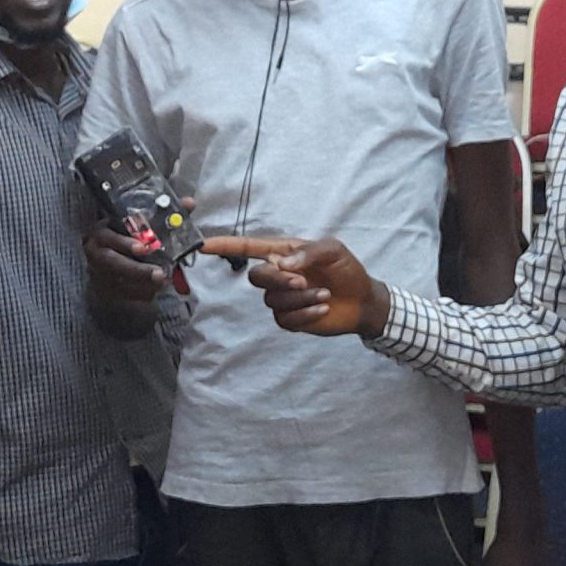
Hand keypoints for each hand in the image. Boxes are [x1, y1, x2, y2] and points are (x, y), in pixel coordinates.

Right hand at [84, 224, 169, 304]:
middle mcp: (95, 251)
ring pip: (116, 281)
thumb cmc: (128, 235)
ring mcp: (96, 271)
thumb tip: (188, 204)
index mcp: (102, 232)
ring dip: (140, 285)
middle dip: (137, 270)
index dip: (125, 243)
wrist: (110, 254)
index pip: (109, 236)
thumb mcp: (138, 223)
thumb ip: (159, 216)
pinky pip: (119, 295)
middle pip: (112, 262)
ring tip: (162, 284)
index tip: (143, 248)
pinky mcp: (101, 288)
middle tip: (159, 274)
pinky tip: (152, 292)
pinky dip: (137, 295)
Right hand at [199, 236, 388, 336]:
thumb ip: (307, 252)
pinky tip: (323, 308)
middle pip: (256, 277)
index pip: (248, 248)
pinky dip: (305, 314)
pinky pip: (284, 319)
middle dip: (278, 281)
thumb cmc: (347, 270)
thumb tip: (281, 264)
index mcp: (283, 253)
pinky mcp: (290, 319)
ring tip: (325, 295)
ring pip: (272, 300)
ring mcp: (282, 299)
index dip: (225, 246)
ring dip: (300, 299)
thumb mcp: (333, 250)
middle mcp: (278, 275)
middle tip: (303, 282)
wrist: (362, 300)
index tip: (203, 245)